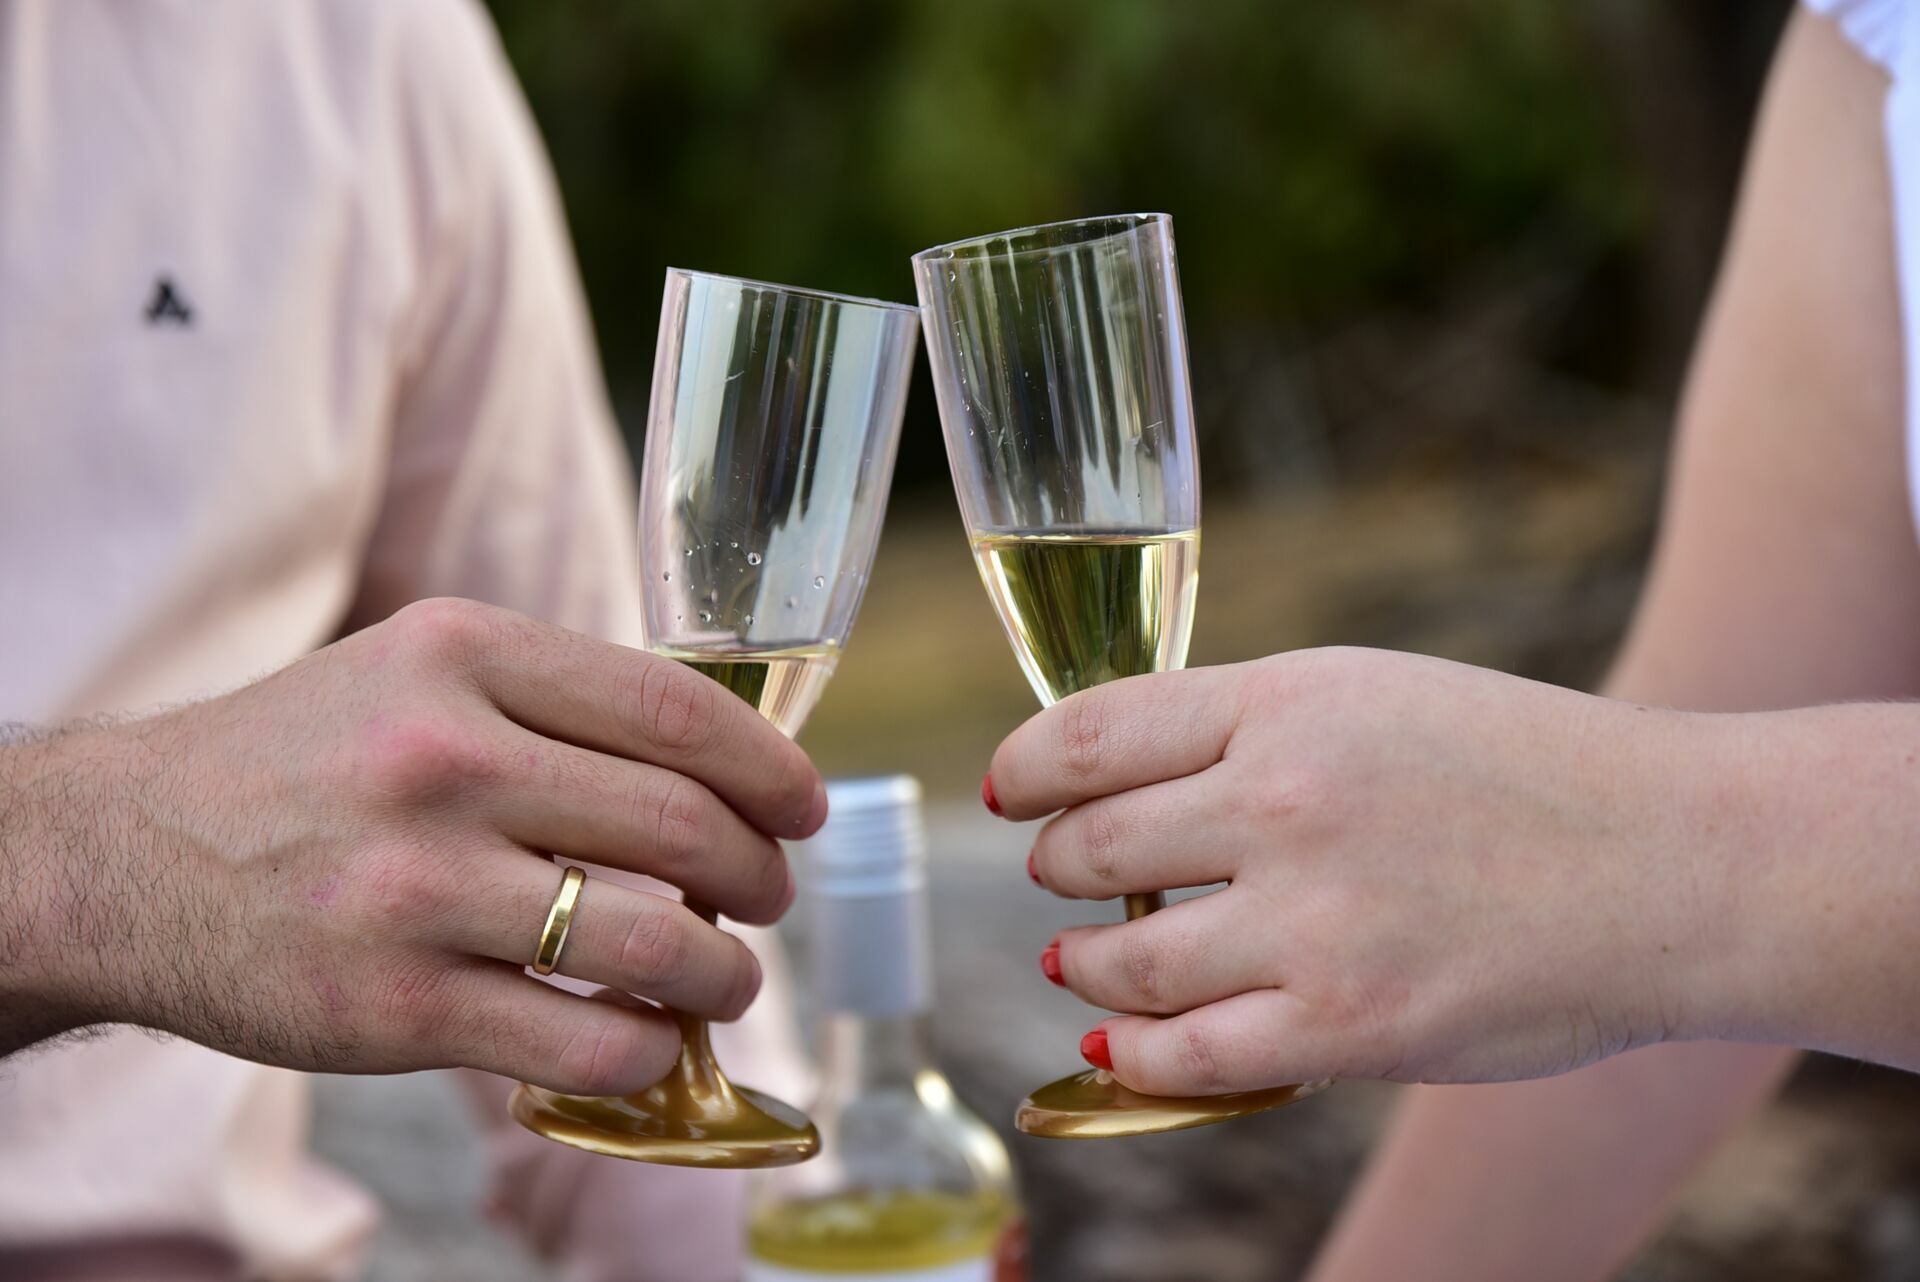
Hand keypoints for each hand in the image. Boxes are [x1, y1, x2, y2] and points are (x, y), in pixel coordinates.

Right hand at [0, 598, 824, 1091]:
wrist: (118, 857)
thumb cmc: (299, 762)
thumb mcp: (416, 674)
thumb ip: (553, 704)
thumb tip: (716, 765)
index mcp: (462, 656)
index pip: (674, 709)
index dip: (769, 767)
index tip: (804, 805)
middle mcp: (442, 762)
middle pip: (681, 825)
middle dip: (759, 874)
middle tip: (768, 896)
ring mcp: (415, 889)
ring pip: (648, 941)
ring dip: (723, 973)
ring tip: (727, 979)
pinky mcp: (391, 1006)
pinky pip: (577, 1041)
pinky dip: (644, 1049)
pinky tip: (650, 1038)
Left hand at [990, 647, 1744, 1096]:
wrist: (1679, 863)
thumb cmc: (1529, 771)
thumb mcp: (1377, 696)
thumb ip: (1252, 727)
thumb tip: (1123, 781)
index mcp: (1286, 701)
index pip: (1089, 734)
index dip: (1024, 769)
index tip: (1008, 792)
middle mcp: (1282, 801)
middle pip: (1089, 847)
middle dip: (1052, 867)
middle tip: (1054, 878)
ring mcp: (1311, 919)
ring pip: (1122, 961)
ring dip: (1082, 966)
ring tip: (1079, 965)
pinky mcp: (1346, 1026)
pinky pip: (1183, 1056)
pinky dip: (1133, 1053)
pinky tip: (1122, 1044)